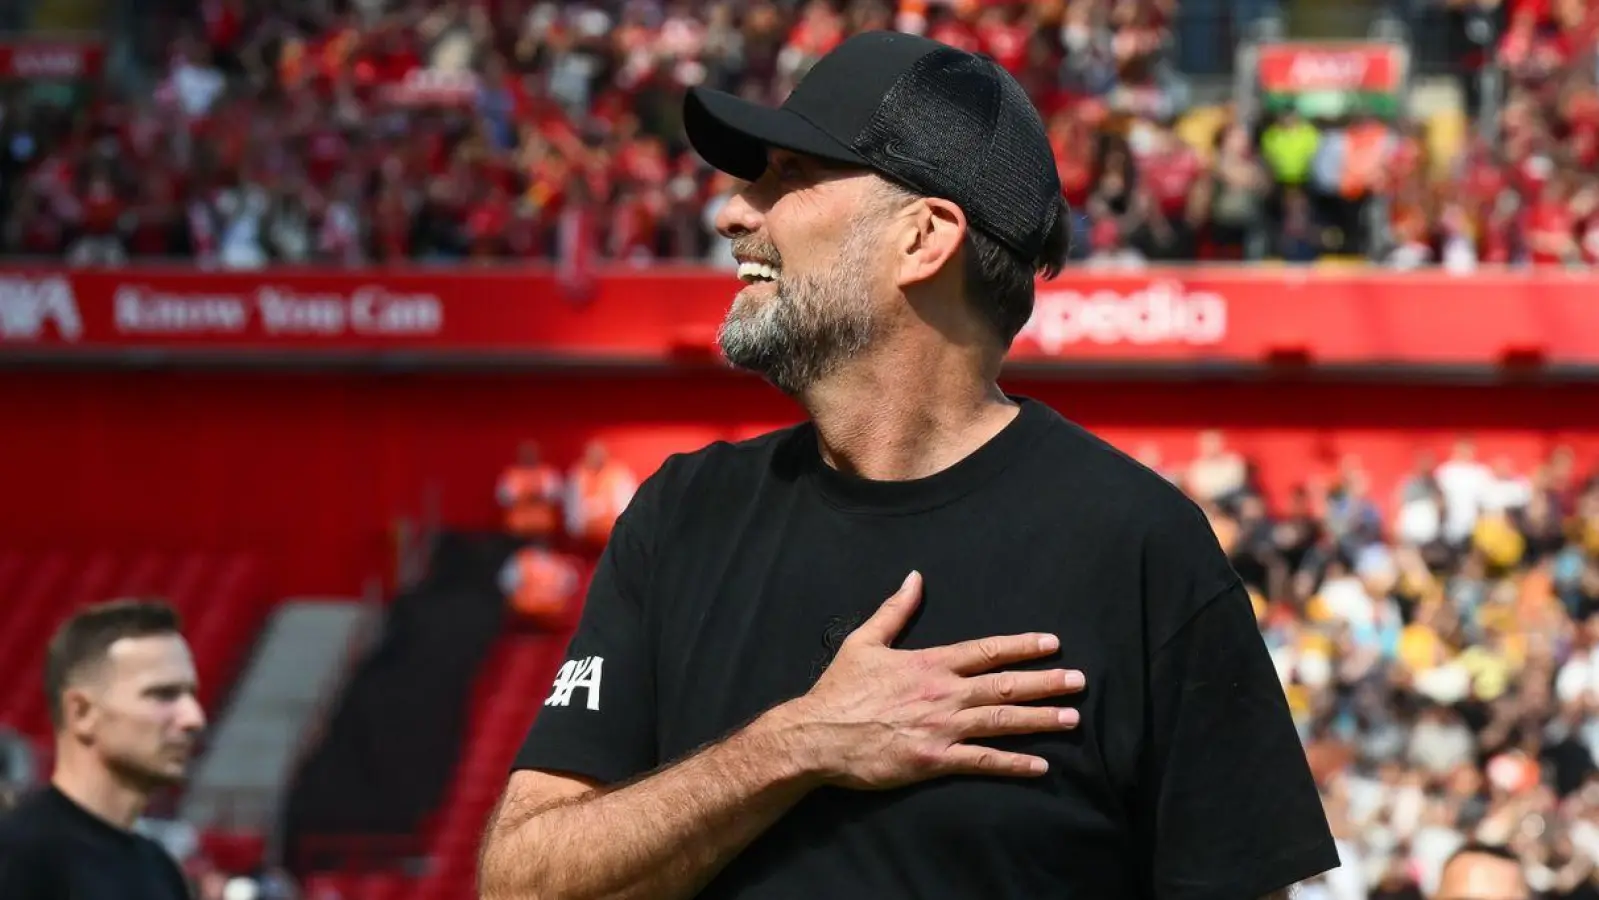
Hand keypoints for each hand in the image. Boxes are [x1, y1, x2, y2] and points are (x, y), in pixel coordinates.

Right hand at [768, 571, 1084, 789]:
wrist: (816, 736)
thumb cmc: (839, 690)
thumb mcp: (864, 642)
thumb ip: (894, 610)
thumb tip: (915, 577)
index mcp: (929, 664)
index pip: (985, 651)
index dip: (1021, 647)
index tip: (1052, 644)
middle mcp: (942, 694)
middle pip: (1004, 684)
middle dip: (1045, 683)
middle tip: (1079, 681)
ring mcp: (941, 728)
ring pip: (1001, 721)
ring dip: (1039, 719)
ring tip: (1072, 719)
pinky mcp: (934, 760)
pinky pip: (982, 762)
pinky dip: (1014, 764)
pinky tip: (1041, 765)